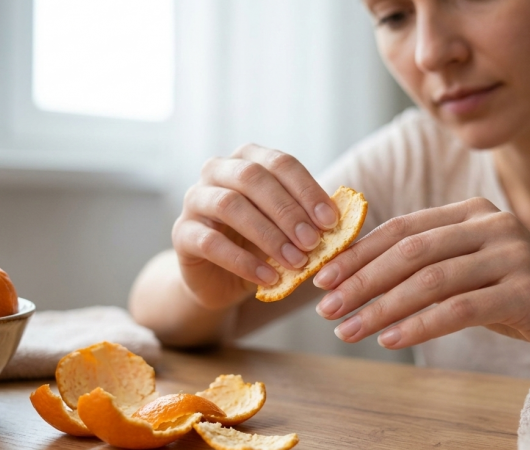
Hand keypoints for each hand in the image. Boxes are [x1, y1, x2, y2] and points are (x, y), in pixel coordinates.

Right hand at [172, 144, 339, 309]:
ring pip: (229, 205)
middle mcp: (217, 171)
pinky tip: (268, 277)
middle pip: (252, 177)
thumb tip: (347, 218)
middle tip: (313, 241)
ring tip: (296, 261)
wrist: (221, 279)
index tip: (331, 220)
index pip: (280, 163)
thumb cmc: (261, 245)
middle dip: (287, 210)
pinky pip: (210, 242)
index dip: (307, 190)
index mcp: (247, 160)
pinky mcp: (182, 234)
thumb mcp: (289, 229)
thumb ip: (311, 219)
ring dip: (268, 235)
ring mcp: (194, 200)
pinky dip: (243, 261)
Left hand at [312, 197, 529, 372]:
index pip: (401, 228)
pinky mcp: (527, 291)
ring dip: (380, 307)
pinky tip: (389, 339)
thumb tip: (358, 278)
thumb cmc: (523, 298)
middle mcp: (492, 224)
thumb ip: (430, 264)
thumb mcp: (474, 270)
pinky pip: (458, 309)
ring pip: (429, 280)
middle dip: (360, 281)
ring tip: (348, 330)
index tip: (324, 279)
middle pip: (409, 251)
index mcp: (473, 212)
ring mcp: (512, 255)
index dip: (358, 253)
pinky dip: (418, 325)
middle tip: (326, 308)